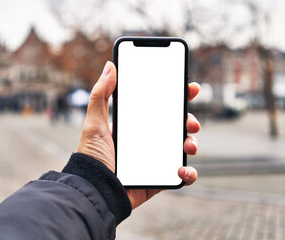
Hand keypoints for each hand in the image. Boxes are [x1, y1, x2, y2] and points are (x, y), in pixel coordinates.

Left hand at [78, 61, 199, 208]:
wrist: (95, 191)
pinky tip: (182, 169)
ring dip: (192, 143)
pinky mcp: (159, 178)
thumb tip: (109, 66)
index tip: (190, 88)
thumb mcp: (94, 123)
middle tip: (191, 122)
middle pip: (176, 125)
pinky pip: (182, 174)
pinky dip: (188, 172)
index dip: (177, 97)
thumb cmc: (92, 157)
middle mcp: (148, 140)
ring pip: (182, 147)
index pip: (160, 107)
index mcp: (136, 126)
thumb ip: (100, 95)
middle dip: (190, 120)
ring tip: (188, 145)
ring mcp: (155, 159)